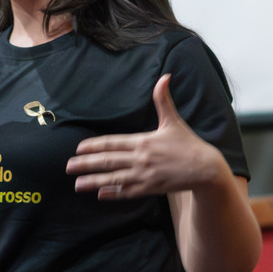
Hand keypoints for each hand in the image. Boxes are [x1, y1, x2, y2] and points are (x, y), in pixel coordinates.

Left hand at [67, 74, 232, 198]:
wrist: (205, 169)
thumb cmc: (188, 144)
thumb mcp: (173, 121)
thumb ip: (163, 100)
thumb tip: (164, 77)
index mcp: (143, 141)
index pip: (112, 143)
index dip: (93, 145)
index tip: (78, 148)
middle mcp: (141, 159)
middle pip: (107, 161)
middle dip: (86, 164)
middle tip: (68, 167)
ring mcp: (144, 175)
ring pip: (113, 179)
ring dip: (93, 181)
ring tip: (77, 184)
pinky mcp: (150, 189)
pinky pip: (127, 192)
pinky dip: (112, 194)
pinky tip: (99, 194)